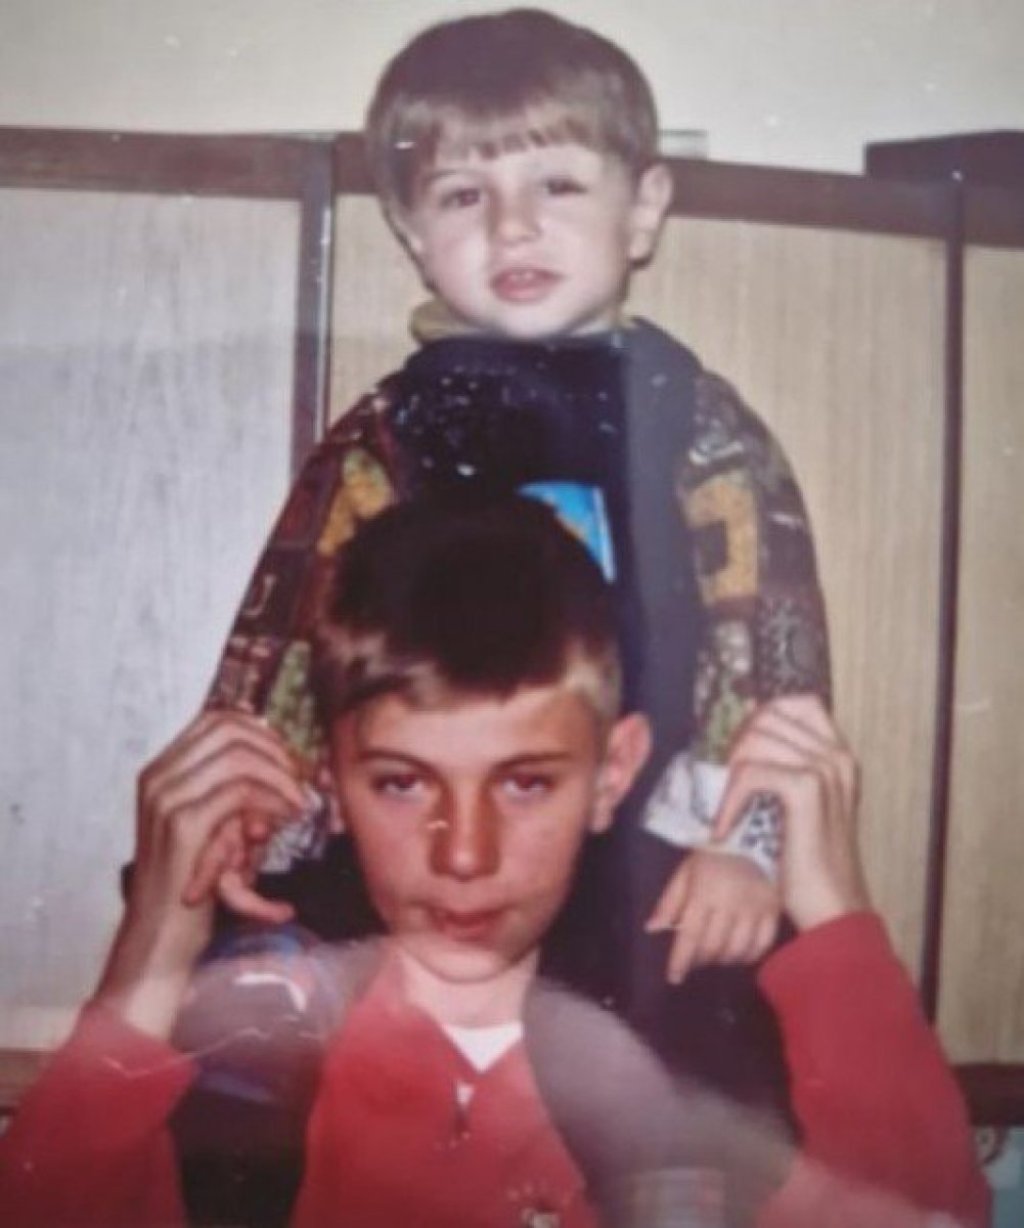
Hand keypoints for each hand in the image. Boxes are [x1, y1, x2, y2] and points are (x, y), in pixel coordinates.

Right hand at [96, 712, 305, 1035]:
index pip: (217, 720)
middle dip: (276, 751)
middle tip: (303, 782)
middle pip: (230, 730)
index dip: (262, 731)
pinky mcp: (181, 824)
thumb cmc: (194, 883)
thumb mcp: (215, 825)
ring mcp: (166, 798)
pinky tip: (286, 821)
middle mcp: (159, 776)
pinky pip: (238, 792)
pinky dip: (271, 801)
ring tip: (299, 806)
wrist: (160, 935)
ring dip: (279, 778)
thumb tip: (291, 764)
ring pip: (239, 757)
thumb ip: (236, 791)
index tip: (290, 759)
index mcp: (163, 770)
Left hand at [646, 849, 779, 983]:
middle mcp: (730, 904)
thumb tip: (652, 929)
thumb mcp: (685, 872)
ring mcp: (755, 909)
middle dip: (700, 960)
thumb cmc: (712, 855)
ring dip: (722, 960)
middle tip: (695, 959)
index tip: (674, 977)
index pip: (690, 936)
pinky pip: (763, 945)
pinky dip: (749, 956)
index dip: (680, 960)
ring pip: (737, 950)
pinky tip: (739, 953)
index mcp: (704, 893)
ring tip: (715, 955)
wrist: (752, 835)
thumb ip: (669, 902)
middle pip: (713, 947)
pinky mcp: (774, 910)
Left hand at [712, 695, 868, 932]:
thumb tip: (745, 739)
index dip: (762, 717)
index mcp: (840, 755)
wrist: (834, 907)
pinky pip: (750, 773)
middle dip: (737, 745)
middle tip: (726, 782)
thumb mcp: (804, 807)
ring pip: (755, 740)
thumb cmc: (812, 862)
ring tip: (726, 807)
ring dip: (729, 775)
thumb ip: (786, 769)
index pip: (799, 702)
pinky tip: (724, 827)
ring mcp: (825, 770)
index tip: (741, 752)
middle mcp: (837, 755)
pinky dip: (729, 800)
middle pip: (769, 716)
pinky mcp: (806, 790)